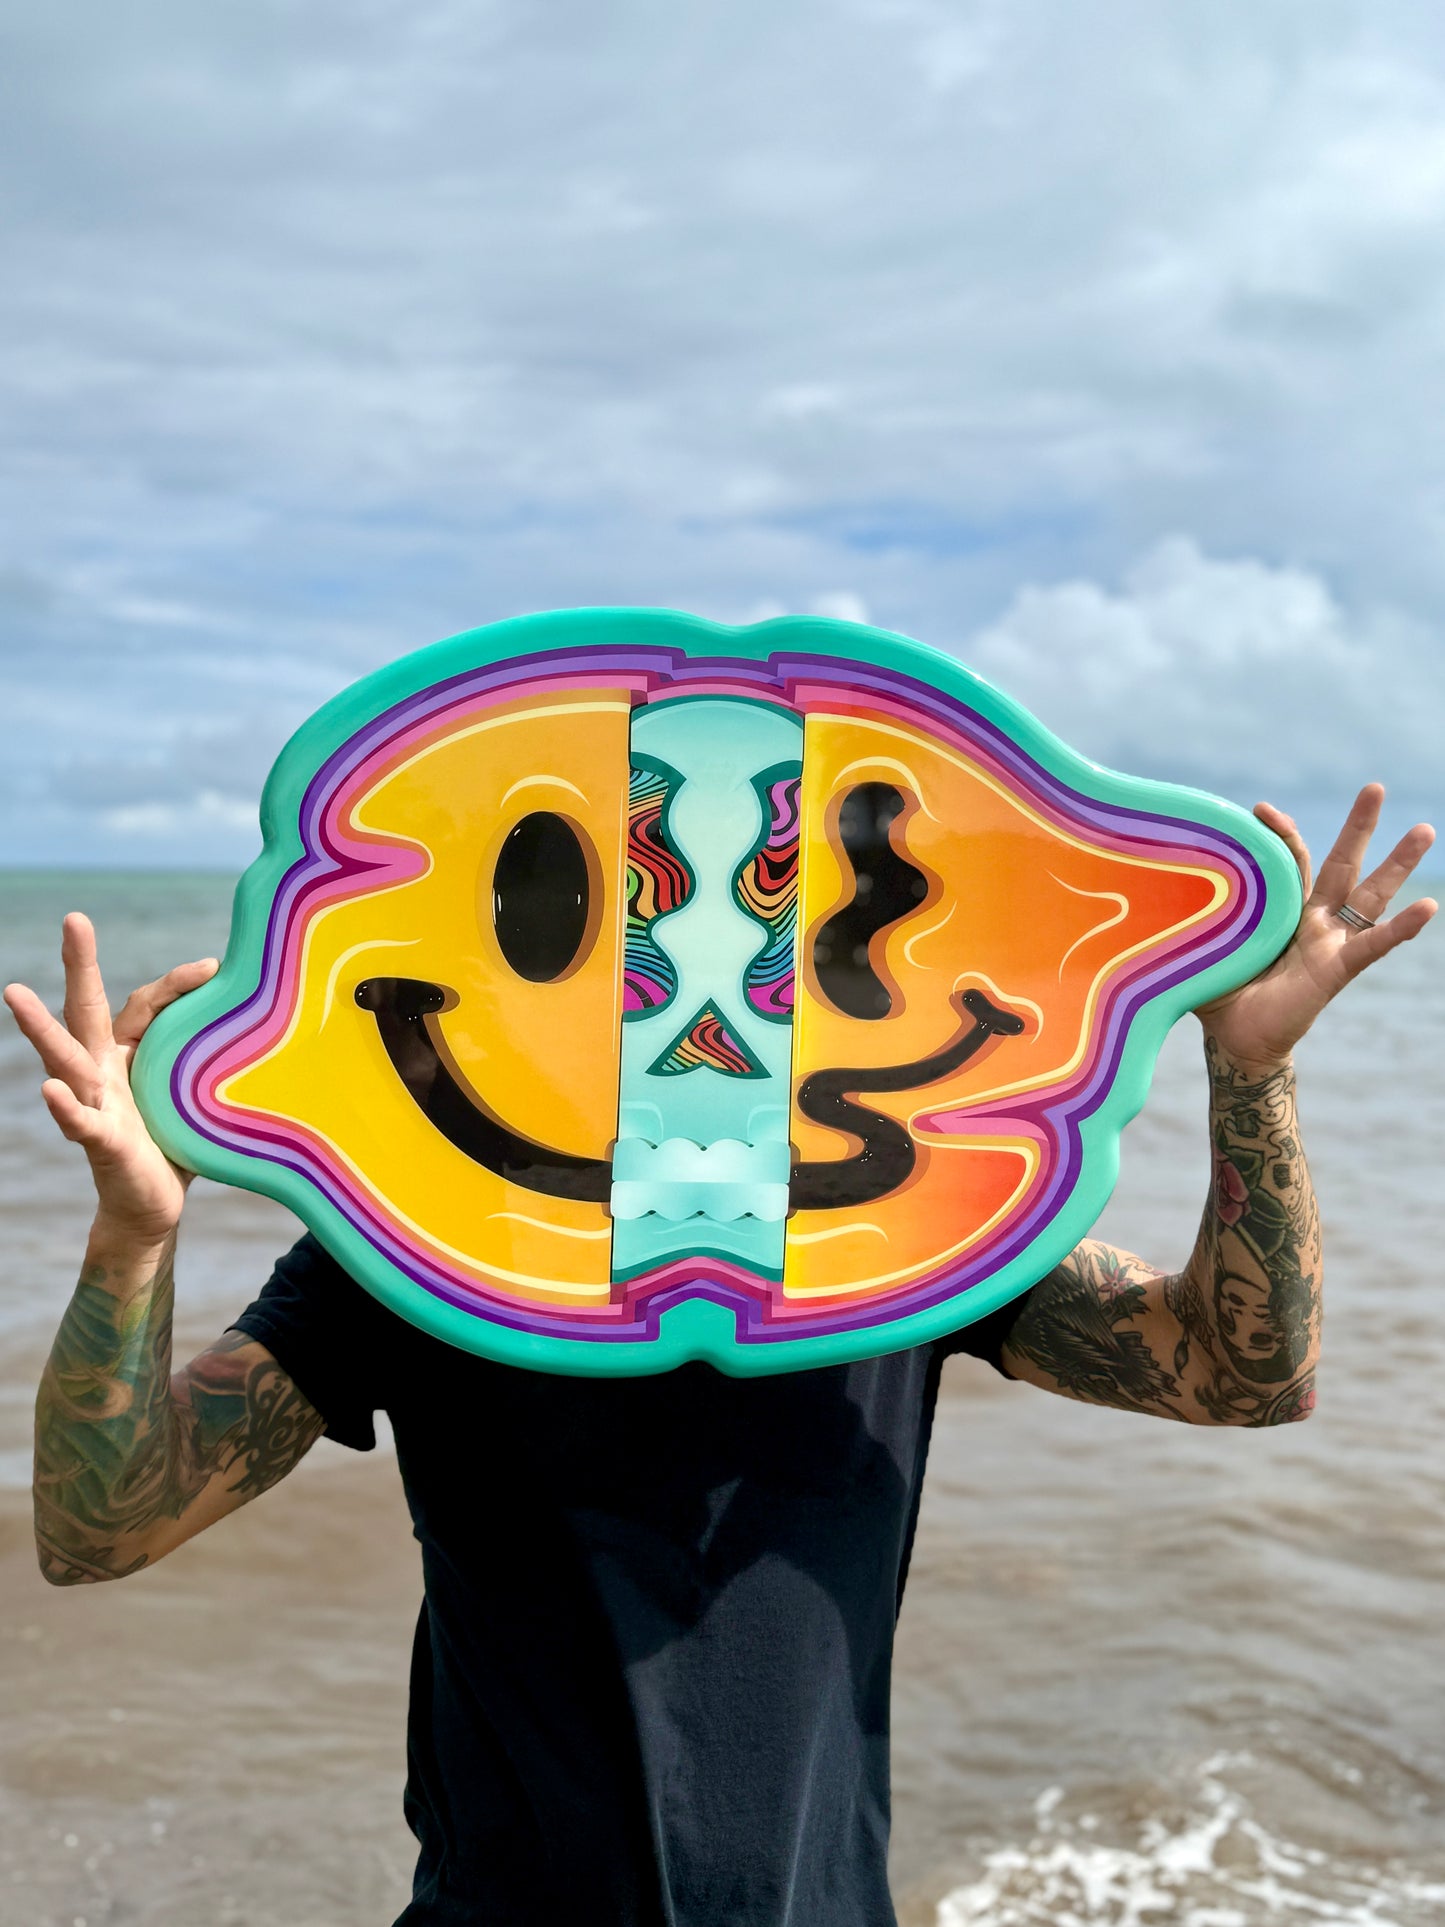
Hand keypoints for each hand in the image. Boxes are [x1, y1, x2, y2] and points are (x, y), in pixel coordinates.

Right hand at [4, 913, 218, 1243]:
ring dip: (41, 1028)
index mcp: (128, 1053)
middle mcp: (103, 1071)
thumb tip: (271, 1020)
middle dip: (80, 965)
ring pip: (66, 1060)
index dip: (175, 983)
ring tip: (15, 992)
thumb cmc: (175, 1141)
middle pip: (88, 1011)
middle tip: (74, 919)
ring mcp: (96, 1103)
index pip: (144, 1004)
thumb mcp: (196, 1091)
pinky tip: (50, 1091)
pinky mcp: (100, 1142)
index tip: (212, 966)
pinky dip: (65, 1108)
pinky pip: (80, 1122)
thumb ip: (214, 1057)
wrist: (152, 1205)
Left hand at [1195, 784, 1435, 1074]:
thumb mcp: (1199, 950)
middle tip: (1374, 787)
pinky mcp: (1338, 969)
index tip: (1261, 809)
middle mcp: (1311, 919)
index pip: (1287, 860)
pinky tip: (1428, 907)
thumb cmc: (1217, 994)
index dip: (1279, 834)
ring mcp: (1330, 941)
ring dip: (1397, 863)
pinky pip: (1374, 945)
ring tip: (1424, 829)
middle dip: (1359, 827)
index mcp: (1280, 909)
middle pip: (1341, 863)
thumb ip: (1185, 922)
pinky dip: (1402, 927)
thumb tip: (1143, 896)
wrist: (1237, 1041)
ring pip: (1370, 895)